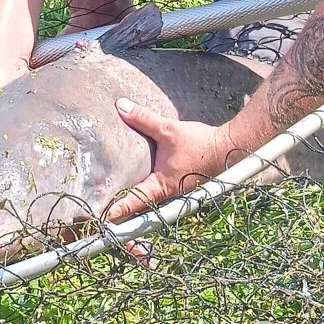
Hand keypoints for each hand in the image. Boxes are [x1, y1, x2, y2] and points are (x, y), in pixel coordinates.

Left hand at [107, 99, 231, 221]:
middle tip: (95, 207)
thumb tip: (120, 106)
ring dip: (130, 201)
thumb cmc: (199, 143)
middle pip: (136, 208)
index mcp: (159, 187)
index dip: (112, 210)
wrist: (227, 148)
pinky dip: (143, 191)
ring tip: (109, 197)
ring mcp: (172, 193)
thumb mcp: (168, 130)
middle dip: (117, 208)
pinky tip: (134, 181)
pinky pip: (155, 193)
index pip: (131, 203)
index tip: (96, 217)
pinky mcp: (177, 185)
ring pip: (146, 202)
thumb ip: (143, 119)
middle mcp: (165, 195)